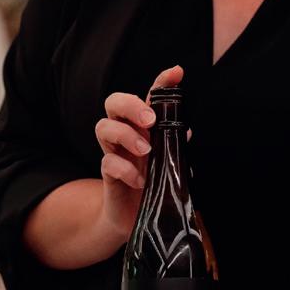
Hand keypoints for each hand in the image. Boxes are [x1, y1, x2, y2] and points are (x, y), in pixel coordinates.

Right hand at [94, 64, 182, 239]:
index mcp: (143, 126)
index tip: (176, 73)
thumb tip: (187, 131)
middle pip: (113, 102)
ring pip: (103, 127)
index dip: (162, 81)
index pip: (149, 96)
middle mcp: (125, 133)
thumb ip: (176, 145)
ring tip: (146, 152)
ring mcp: (114, 152)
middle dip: (130, 105)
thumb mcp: (168, 162)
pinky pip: (107, 162)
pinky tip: (140, 180)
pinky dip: (125, 169)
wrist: (133, 216)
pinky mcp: (107, 173)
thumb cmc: (153, 182)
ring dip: (126, 136)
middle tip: (149, 121)